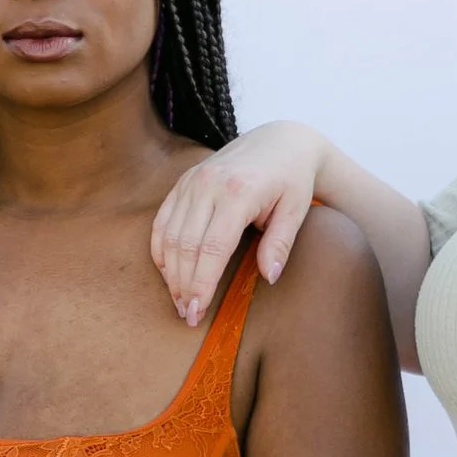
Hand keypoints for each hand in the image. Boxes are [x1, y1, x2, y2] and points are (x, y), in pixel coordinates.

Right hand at [152, 122, 325, 330]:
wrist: (279, 141)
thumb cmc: (291, 179)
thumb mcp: (295, 210)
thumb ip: (280, 243)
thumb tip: (269, 277)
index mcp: (238, 192)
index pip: (212, 249)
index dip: (201, 284)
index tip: (197, 312)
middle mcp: (208, 185)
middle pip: (186, 246)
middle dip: (183, 285)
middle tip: (187, 315)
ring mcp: (191, 182)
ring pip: (169, 236)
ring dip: (170, 273)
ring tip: (178, 300)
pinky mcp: (183, 182)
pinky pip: (162, 221)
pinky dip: (161, 249)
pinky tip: (168, 273)